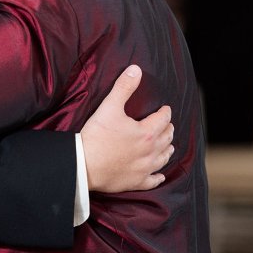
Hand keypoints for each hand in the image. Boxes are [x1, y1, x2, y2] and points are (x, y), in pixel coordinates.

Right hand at [80, 65, 172, 192]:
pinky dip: (158, 177)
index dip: (165, 112)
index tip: (165, 109)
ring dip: (167, 150)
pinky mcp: (136, 182)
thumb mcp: (109, 107)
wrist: (84, 165)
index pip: (163, 119)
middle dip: (168, 130)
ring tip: (168, 146)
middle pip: (166, 139)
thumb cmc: (96, 136)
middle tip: (167, 125)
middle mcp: (150, 152)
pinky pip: (152, 181)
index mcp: (147, 133)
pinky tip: (160, 176)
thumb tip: (136, 69)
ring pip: (163, 158)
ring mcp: (144, 169)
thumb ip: (124, 87)